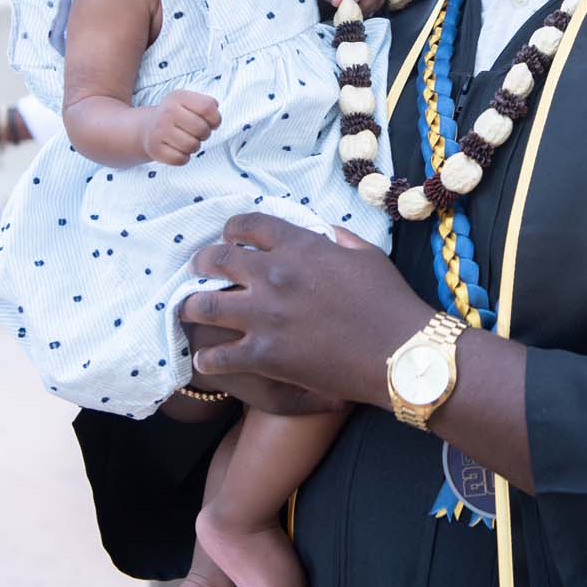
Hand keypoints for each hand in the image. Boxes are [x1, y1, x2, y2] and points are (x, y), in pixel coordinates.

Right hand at [140, 90, 221, 164]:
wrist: (148, 127)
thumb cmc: (176, 116)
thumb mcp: (189, 102)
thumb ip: (207, 106)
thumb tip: (215, 120)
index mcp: (178, 97)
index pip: (207, 107)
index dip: (215, 119)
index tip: (210, 123)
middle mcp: (167, 112)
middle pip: (202, 129)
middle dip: (204, 134)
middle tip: (196, 133)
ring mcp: (159, 131)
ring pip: (192, 146)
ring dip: (194, 147)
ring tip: (186, 140)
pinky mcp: (154, 149)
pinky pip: (181, 159)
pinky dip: (183, 157)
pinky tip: (177, 149)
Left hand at [180, 213, 428, 406]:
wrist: (399, 352)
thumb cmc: (389, 301)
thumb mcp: (367, 255)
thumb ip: (340, 240)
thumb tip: (326, 234)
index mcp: (299, 246)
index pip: (248, 225)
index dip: (232, 230)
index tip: (228, 238)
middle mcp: (273, 274)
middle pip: (215, 259)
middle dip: (201, 263)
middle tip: (198, 270)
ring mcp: (264, 316)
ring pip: (203, 305)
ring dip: (191, 307)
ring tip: (188, 312)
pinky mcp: (264, 355)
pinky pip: (217, 357)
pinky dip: (208, 360)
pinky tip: (206, 360)